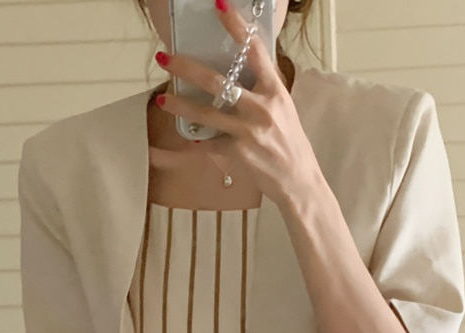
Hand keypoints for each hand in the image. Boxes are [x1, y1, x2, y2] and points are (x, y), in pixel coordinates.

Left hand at [153, 0, 323, 207]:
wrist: (300, 182)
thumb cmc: (291, 144)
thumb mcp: (283, 111)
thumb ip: (262, 91)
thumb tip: (234, 72)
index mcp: (276, 93)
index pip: (256, 53)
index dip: (237, 27)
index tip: (220, 6)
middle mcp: (262, 109)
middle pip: (218, 83)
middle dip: (187, 68)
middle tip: (165, 57)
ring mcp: (249, 132)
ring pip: (206, 114)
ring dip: (181, 106)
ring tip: (164, 100)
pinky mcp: (239, 153)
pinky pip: (210, 144)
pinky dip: (199, 142)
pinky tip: (189, 139)